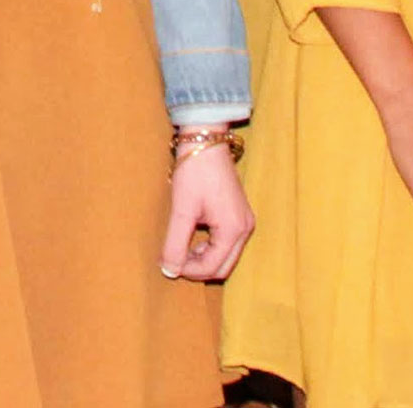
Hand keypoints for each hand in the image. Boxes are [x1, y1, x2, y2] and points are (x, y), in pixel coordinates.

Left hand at [160, 141, 254, 280]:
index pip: (212, 267)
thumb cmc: (195, 172)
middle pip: (223, 267)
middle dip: (198, 269)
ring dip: (204, 259)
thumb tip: (170, 271)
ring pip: (226, 257)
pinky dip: (210, 248)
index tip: (168, 264)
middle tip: (175, 259)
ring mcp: (244, 222)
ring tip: (182, 248)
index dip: (188, 271)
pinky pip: (227, 244)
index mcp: (233, 229)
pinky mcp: (239, 216)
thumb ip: (175, 243)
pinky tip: (194, 238)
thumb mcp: (182, 209)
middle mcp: (244, 229)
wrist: (206, 141)